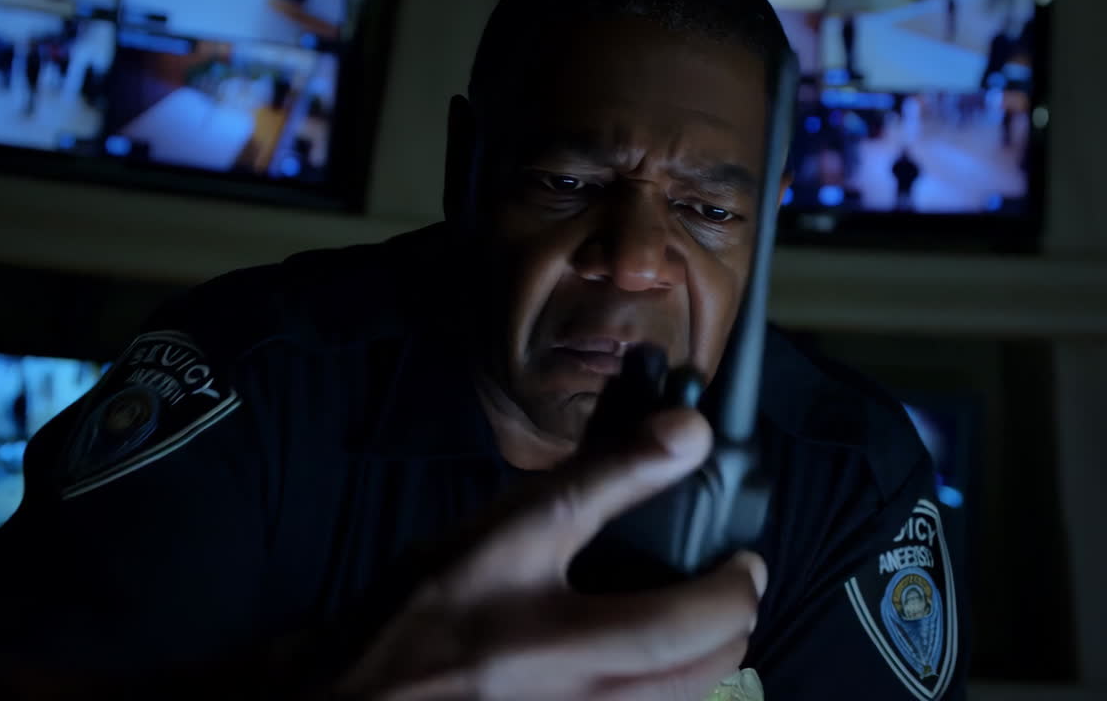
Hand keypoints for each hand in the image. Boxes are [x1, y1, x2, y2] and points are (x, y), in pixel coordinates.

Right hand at [333, 408, 767, 700]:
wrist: (361, 698)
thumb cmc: (420, 611)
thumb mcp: (502, 529)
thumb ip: (599, 480)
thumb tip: (687, 432)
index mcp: (563, 635)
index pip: (694, 614)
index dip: (737, 580)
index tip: (745, 556)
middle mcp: (581, 693)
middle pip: (707, 666)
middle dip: (735, 616)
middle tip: (730, 582)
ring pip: (690, 700)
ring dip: (712, 657)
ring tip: (698, 620)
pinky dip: (672, 687)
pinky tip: (648, 662)